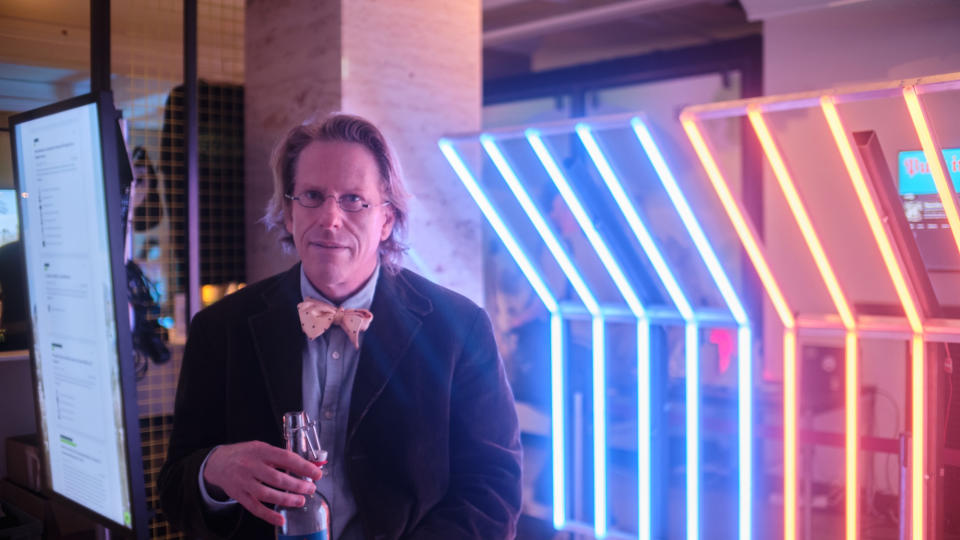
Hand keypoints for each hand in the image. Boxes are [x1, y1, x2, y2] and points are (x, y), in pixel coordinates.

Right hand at [203, 441, 321, 526]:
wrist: (217, 463)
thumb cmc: (244, 454)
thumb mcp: (261, 448)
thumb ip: (280, 456)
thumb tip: (305, 466)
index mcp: (260, 451)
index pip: (286, 458)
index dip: (303, 466)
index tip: (316, 473)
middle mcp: (250, 466)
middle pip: (277, 478)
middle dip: (297, 485)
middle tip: (310, 488)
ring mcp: (244, 482)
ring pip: (267, 494)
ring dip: (287, 499)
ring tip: (301, 501)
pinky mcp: (239, 495)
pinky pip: (255, 508)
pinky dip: (269, 515)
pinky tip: (281, 519)